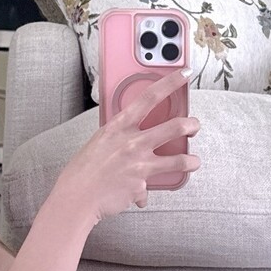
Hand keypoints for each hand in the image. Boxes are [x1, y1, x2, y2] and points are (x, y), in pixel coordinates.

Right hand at [51, 71, 200, 226]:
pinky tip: (141, 194)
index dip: (170, 83)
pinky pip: (151, 187)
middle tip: (194, 126)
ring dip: (191, 160)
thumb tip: (137, 134)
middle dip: (191, 125)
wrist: (76, 197)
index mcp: (119, 126)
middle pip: (175, 126)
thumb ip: (122, 134)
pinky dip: (145, 192)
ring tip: (193, 161)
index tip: (184, 74)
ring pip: (179, 159)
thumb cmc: (84, 168)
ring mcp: (140, 165)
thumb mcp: (101, 140)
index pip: (149, 97)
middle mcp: (133, 142)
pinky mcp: (142, 186)